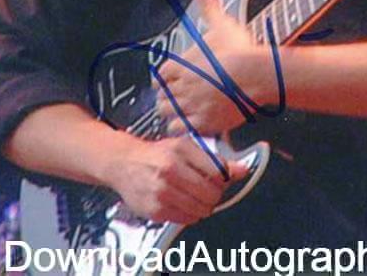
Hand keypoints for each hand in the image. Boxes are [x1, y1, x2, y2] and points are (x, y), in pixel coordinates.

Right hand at [105, 135, 247, 224]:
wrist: (124, 163)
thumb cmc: (157, 154)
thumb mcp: (186, 147)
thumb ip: (215, 159)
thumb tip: (242, 169)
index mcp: (180, 151)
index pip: (218, 173)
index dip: (224, 178)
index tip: (220, 178)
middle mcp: (170, 171)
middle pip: (211, 194)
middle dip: (214, 194)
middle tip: (207, 189)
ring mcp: (161, 192)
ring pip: (201, 209)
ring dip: (204, 206)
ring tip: (195, 196)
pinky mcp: (155, 210)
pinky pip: (186, 219)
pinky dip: (190, 214)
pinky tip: (182, 202)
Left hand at [155, 0, 274, 135]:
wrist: (258, 75)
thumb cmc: (239, 50)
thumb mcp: (221, 24)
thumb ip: (209, 7)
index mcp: (179, 65)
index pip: (159, 76)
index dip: (165, 79)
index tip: (172, 80)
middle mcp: (180, 87)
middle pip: (161, 98)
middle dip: (168, 98)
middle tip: (179, 98)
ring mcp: (191, 106)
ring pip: (168, 115)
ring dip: (174, 114)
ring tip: (184, 112)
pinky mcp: (204, 123)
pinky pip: (183, 131)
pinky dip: (185, 129)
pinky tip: (195, 124)